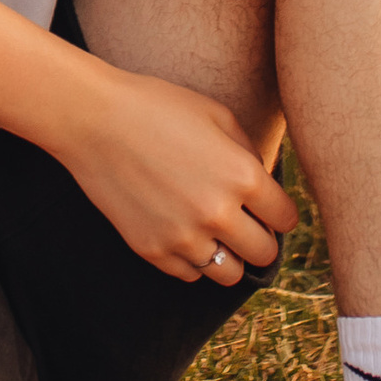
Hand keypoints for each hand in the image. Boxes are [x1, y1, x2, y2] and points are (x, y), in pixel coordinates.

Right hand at [56, 63, 296, 283]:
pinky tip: (182, 232)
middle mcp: (218, 213)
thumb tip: (266, 187)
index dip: (280, 212)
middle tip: (245, 224)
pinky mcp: (152, 251)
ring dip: (228, 255)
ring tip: (214, 233)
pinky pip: (189, 274)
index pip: (286, 218)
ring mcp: (183, 236)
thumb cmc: (158, 107)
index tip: (268, 208)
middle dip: (260, 238)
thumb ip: (249, 154)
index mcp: (242, 175)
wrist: (93, 119)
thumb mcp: (217, 115)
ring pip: (229, 274)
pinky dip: (192, 258)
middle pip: (264, 254)